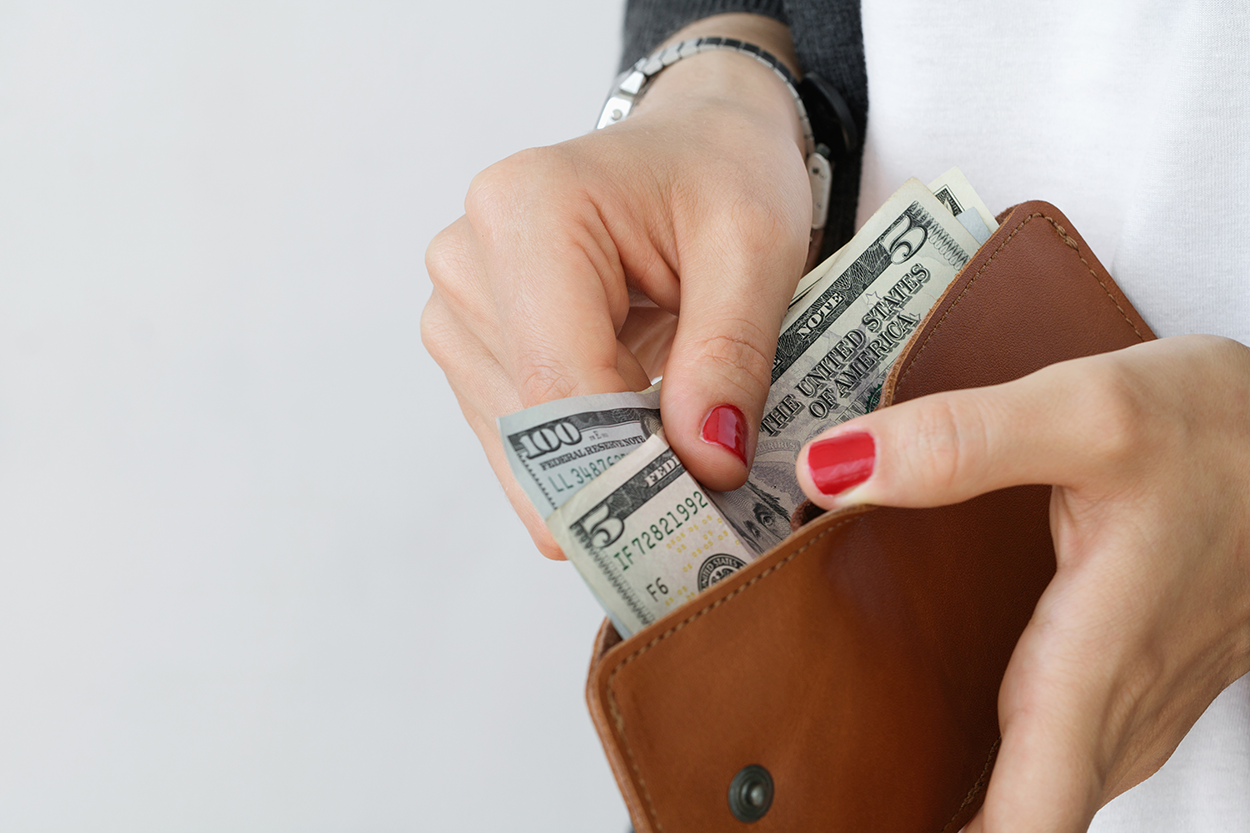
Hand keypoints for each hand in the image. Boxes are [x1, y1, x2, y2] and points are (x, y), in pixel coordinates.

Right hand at [422, 16, 812, 557]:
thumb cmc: (721, 177)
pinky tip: (639, 431)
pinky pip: (521, 443)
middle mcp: (467, 259)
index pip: (558, 379)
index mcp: (527, 210)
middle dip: (623, 472)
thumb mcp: (757, 247)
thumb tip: (704, 463)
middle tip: (708, 494)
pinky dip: (585, 458)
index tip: (702, 513)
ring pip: (524, 448)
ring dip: (604, 468)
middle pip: (537, 422)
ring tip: (682, 442)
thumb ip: (731, 352)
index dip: (630, 462)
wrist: (692, 149)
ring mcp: (456, 309)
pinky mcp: (468, 349)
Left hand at [795, 334, 1249, 831]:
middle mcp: (1114, 707)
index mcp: (1090, 664)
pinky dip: (1002, 762)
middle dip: (924, 818)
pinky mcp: (1137, 679)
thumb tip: (832, 469)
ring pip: (1040, 788)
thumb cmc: (1222, 435)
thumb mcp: (1086, 414)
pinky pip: (1061, 748)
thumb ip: (959, 445)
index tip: (859, 824)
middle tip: (827, 806)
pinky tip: (950, 733)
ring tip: (867, 786)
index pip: (1023, 821)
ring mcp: (1133, 702)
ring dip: (964, 799)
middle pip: (1018, 817)